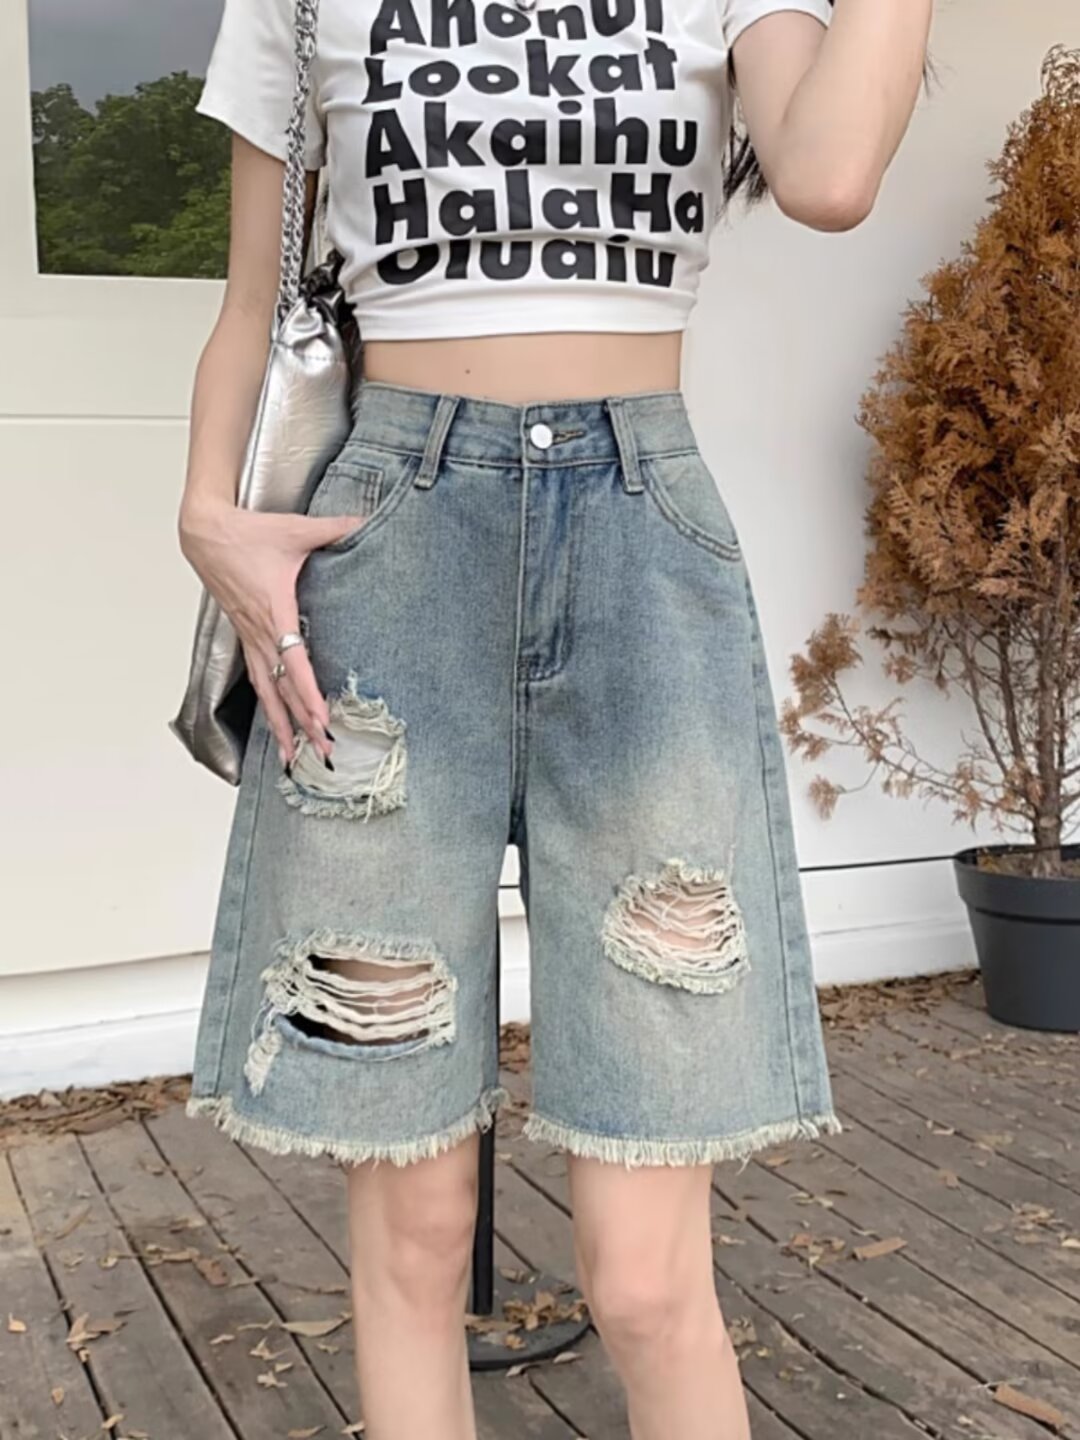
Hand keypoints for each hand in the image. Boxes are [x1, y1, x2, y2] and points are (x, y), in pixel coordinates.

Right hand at [179, 499, 357, 766]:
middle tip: (323, 755)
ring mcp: (250, 638)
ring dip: (281, 726)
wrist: (205, 533)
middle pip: (282, 691)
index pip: (295, 665)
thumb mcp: (295, 529)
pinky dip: (269, 706)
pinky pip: (258, 680)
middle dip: (302, 726)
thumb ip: (334, 529)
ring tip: (294, 758)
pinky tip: (278, 724)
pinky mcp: (245, 636)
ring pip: (266, 692)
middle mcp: (260, 633)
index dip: (310, 696)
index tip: (324, 722)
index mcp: (275, 613)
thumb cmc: (247, 534)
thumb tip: (367, 522)